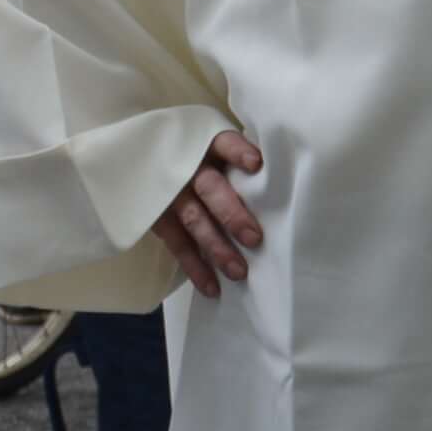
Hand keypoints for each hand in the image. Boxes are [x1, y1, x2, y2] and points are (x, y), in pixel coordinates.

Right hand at [154, 128, 265, 297]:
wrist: (146, 157)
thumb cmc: (200, 157)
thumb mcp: (213, 148)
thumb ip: (238, 160)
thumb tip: (285, 181)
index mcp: (206, 144)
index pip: (224, 143)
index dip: (238, 153)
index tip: (256, 164)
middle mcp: (187, 166)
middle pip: (210, 188)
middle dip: (231, 213)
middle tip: (254, 239)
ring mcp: (170, 192)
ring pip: (193, 219)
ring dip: (215, 246)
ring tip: (237, 271)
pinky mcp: (157, 215)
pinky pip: (176, 243)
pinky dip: (194, 266)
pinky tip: (212, 287)